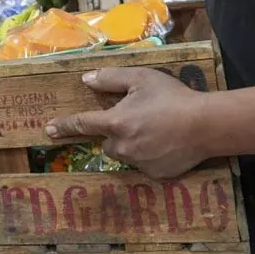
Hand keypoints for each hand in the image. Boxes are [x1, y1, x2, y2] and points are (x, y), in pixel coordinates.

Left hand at [45, 67, 211, 178]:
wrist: (206, 124)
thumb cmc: (172, 96)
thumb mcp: (141, 78)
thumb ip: (111, 79)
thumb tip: (86, 80)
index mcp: (115, 122)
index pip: (82, 124)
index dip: (64, 126)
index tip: (48, 130)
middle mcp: (122, 146)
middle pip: (106, 141)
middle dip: (114, 132)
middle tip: (136, 118)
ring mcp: (138, 163)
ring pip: (123, 153)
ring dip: (130, 143)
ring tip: (155, 129)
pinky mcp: (154, 174)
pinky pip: (142, 164)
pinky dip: (148, 155)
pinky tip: (165, 143)